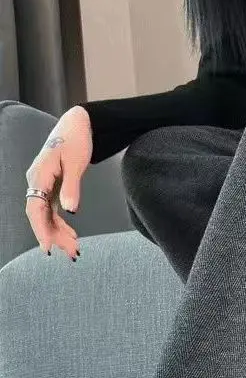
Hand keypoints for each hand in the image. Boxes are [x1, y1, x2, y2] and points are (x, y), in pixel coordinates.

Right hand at [25, 105, 92, 258]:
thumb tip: (71, 209)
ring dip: (59, 233)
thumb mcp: (76, 163)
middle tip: (71, 253)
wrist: (77, 124)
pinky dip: (62, 224)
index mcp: (39, 175)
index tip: (47, 247)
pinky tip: (72, 236)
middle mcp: (37, 182)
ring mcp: (43, 186)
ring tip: (74, 250)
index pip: (35, 207)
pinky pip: (53, 211)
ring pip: (47, 216)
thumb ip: (72, 187)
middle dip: (54, 236)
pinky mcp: (52, 188)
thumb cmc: (76, 139)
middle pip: (40, 215)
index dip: (40, 229)